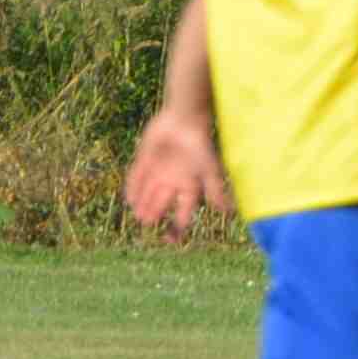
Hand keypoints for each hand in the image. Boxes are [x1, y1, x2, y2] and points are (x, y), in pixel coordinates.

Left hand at [123, 113, 229, 233]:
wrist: (184, 119)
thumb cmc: (200, 145)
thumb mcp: (209, 170)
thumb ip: (216, 192)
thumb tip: (229, 213)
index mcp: (190, 185)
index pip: (183, 211)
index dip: (178, 225)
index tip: (170, 239)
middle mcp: (173, 180)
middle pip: (163, 203)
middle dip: (156, 213)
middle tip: (147, 224)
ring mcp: (158, 170)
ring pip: (149, 191)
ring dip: (144, 204)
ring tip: (138, 216)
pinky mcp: (145, 159)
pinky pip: (136, 176)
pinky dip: (132, 188)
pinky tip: (128, 199)